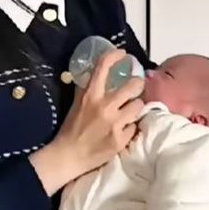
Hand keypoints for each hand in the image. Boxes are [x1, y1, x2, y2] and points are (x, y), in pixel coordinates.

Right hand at [30, 50, 143, 194]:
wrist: (70, 155)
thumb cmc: (72, 128)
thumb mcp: (77, 103)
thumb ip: (88, 88)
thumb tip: (95, 74)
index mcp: (91, 95)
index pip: (103, 67)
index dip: (115, 55)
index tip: (122, 54)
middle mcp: (104, 106)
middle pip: (134, 85)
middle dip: (137, 84)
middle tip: (136, 86)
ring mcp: (115, 123)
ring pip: (138, 105)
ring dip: (135, 107)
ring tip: (129, 111)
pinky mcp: (121, 139)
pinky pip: (134, 127)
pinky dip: (130, 127)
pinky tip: (123, 130)